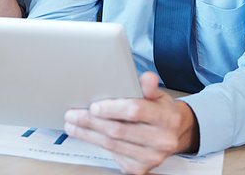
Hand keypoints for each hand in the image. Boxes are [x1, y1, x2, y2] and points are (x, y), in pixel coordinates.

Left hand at [64, 72, 198, 174]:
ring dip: (88, 134)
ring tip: (73, 124)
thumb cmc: (159, 111)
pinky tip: (87, 135)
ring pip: (112, 145)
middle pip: (119, 130)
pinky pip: (113, 156)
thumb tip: (148, 78)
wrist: (172, 134)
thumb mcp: (157, 94)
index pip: (135, 111)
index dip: (112, 109)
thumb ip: (148, 85)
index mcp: (167, 118)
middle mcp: (162, 140)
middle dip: (91, 122)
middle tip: (73, 114)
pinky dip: (97, 144)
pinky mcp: (140, 169)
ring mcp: (151, 157)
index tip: (94, 106)